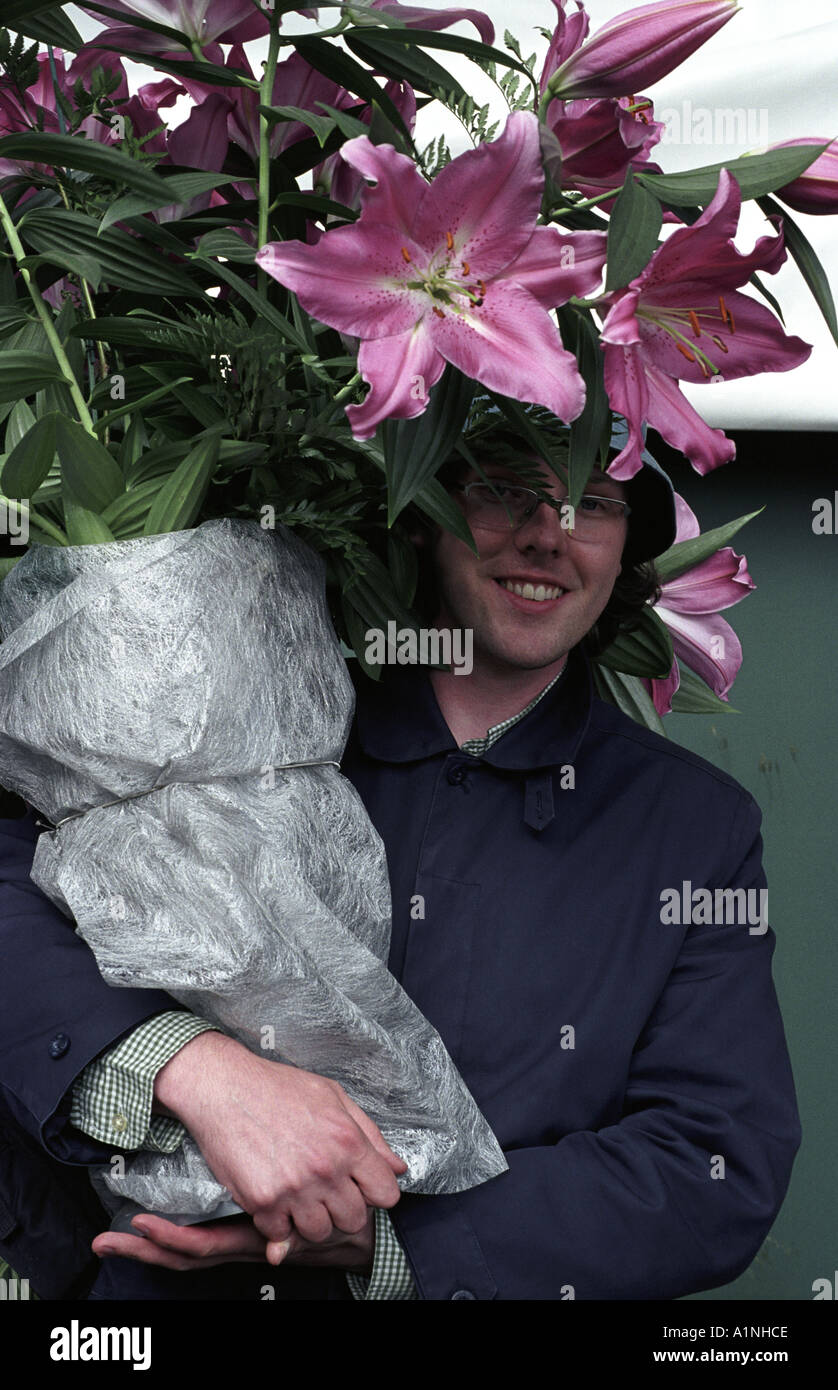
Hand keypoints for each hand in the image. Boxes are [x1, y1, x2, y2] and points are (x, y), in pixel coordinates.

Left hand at [92, 1210, 374, 1274]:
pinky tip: (148, 1227)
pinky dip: (172, 1238)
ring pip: (185, 1254)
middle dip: (142, 1250)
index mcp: (251, 1241)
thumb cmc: (340, 1218)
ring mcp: (235, 1244)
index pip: (200, 1246)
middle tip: (105, 1241)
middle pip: (181, 1255)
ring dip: (147, 1249)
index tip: (137, 1225)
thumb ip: (295, 1237)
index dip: (167, 1239)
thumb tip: (276, 1255)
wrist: (357, 1231)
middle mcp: (237, 1246)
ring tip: (111, 1240)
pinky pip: (201, 1243)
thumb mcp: (319, 1225)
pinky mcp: (240, 1236)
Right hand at [153, 1031, 405, 1245]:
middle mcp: (326, 1169)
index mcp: (349, 1142)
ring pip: (319, 1233)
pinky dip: (277, 1224)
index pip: (386, 1195)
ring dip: (311, 1220)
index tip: (359, 1187)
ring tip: (299, 1195)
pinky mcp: (262, 1201)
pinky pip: (281, 1236)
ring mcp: (294, 1188)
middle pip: (354, 1220)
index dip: (374, 1193)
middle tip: (324, 1191)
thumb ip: (370, 1135)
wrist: (224, 1087)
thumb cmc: (279, 1087)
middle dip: (343, 1209)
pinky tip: (274, 1199)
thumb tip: (398, 1168)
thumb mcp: (334, 1097)